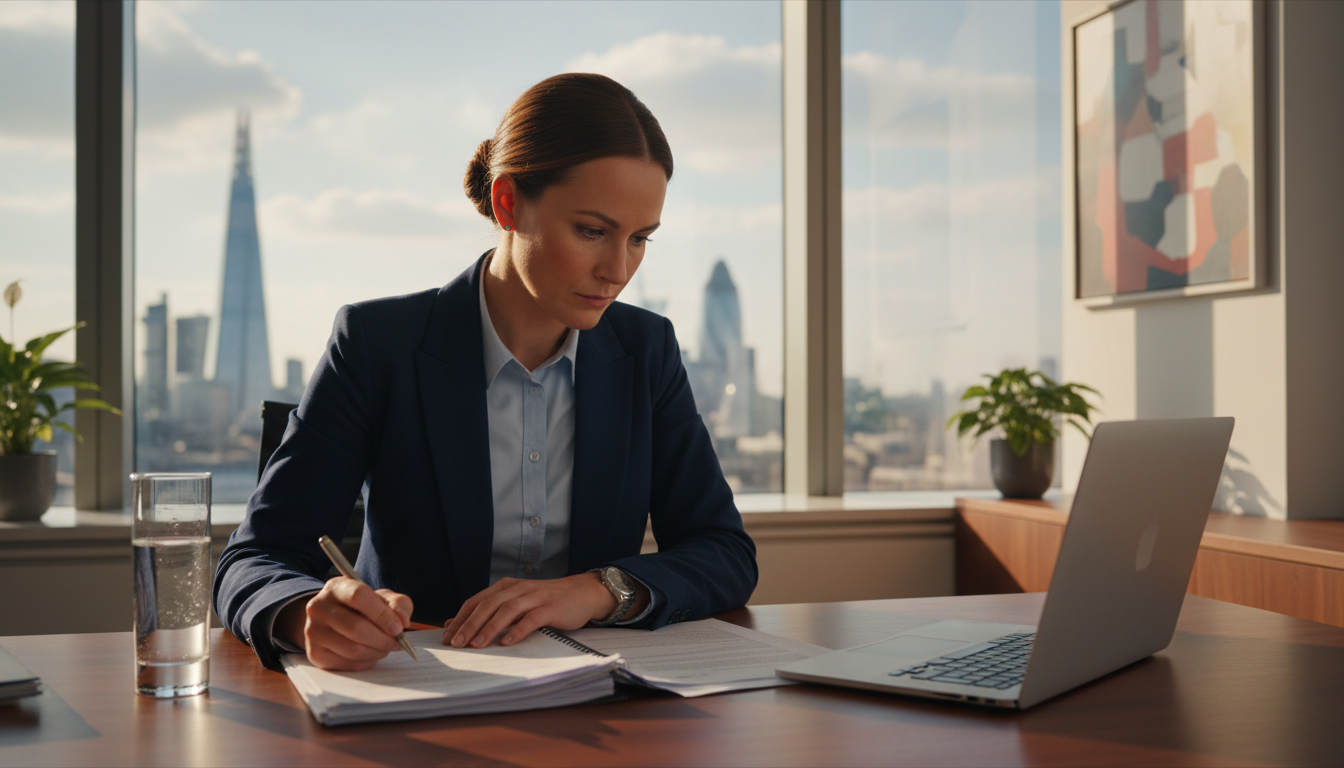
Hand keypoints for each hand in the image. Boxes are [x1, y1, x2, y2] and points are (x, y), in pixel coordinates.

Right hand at [277, 577, 412, 670]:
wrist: (331, 621)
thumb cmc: (362, 608)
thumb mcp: (381, 598)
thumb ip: (398, 604)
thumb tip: (402, 621)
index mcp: (336, 587)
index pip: (359, 596)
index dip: (382, 614)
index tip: (398, 628)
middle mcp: (318, 607)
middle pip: (356, 628)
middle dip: (383, 639)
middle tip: (397, 643)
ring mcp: (313, 632)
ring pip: (353, 650)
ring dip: (377, 652)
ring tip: (385, 647)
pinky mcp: (315, 654)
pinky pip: (347, 664)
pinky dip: (366, 662)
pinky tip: (371, 654)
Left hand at [443, 572, 619, 648]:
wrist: (582, 593)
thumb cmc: (545, 602)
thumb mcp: (515, 603)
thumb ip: (488, 612)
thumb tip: (453, 625)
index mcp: (505, 587)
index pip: (476, 602)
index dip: (460, 619)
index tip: (446, 637)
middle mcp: (517, 589)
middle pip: (487, 605)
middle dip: (469, 625)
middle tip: (456, 644)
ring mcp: (534, 597)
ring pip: (506, 610)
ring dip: (489, 628)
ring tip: (476, 645)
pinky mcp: (550, 607)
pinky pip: (531, 619)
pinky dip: (517, 630)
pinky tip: (507, 642)